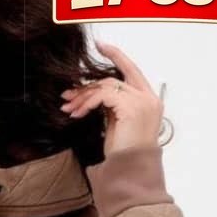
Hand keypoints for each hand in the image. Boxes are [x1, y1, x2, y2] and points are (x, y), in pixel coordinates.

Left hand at [59, 41, 163, 155]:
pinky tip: (78, 113)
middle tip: (67, 95)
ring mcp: (142, 101)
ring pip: (106, 86)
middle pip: (113, 78)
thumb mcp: (118, 125)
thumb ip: (112, 107)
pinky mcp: (132, 107)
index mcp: (148, 101)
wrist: (131, 171)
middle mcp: (148, 98)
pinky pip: (103, 95)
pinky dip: (87, 102)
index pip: (132, 70)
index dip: (117, 56)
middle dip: (87, 86)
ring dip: (83, 97)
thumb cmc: (125, 154)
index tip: (101, 46)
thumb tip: (93, 96)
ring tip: (69, 108)